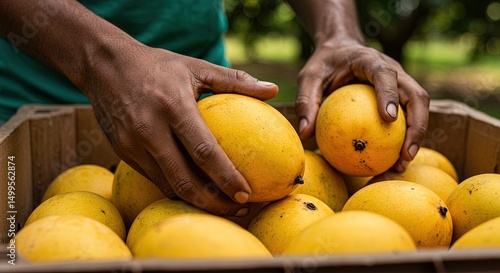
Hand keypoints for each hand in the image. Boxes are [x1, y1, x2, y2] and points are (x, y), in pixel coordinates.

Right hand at [83, 43, 277, 216]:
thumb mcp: (196, 66)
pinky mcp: (122, 152)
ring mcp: (131, 144)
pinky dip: (177, 189)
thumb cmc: (157, 65)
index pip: (204, 152)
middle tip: (240, 210)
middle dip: (215, 203)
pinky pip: (154, 178)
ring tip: (223, 207)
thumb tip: (273, 90)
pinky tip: (197, 192)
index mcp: (173, 106)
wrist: (103, 64)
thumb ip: (235, 80)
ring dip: (197, 202)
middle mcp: (149, 129)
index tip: (247, 194)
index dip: (227, 178)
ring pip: (168, 185)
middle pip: (185, 180)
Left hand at [295, 39, 428, 171]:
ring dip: (417, 136)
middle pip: (416, 95)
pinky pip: (409, 116)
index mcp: (369, 60)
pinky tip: (394, 160)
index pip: (385, 74)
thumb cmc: (324, 63)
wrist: (339, 48)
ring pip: (419, 107)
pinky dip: (406, 137)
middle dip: (416, 126)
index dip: (389, 94)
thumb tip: (305, 133)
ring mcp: (400, 82)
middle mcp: (393, 69)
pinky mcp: (400, 94)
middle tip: (405, 154)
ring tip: (402, 163)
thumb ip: (306, 100)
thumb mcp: (309, 77)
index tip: (388, 118)